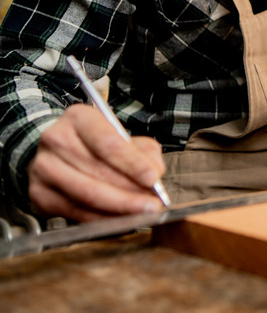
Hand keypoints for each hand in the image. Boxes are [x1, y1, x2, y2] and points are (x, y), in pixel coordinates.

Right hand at [28, 104, 165, 221]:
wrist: (57, 155)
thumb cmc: (97, 145)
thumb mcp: (125, 138)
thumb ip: (145, 152)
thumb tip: (154, 174)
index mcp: (79, 118)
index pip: (108, 142)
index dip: (132, 163)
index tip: (152, 178)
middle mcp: (56, 139)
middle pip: (98, 171)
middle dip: (130, 191)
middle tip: (154, 204)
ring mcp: (44, 167)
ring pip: (86, 194)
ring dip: (119, 207)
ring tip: (143, 213)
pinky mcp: (40, 194)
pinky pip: (76, 212)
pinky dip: (103, 219)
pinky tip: (122, 220)